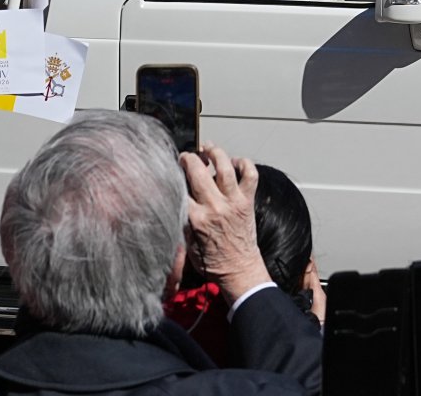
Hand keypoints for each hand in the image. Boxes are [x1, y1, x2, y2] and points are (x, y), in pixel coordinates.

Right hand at [180, 144, 271, 297]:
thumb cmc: (212, 261)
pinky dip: (243, 163)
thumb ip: (180, 220)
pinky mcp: (247, 201)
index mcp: (196, 219)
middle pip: (197, 170)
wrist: (238, 270)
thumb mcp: (186, 243)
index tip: (170, 171)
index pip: (179, 187)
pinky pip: (250, 174)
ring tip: (208, 149)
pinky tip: (233, 163)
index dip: (172, 175)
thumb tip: (173, 199)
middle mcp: (214, 207)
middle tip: (186, 158)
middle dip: (188, 158)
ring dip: (214, 153)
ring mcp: (233, 202)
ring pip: (224, 166)